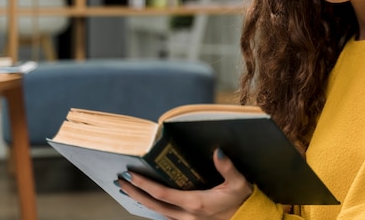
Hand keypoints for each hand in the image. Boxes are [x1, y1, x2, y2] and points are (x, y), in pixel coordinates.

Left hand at [117, 148, 252, 219]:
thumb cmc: (244, 201)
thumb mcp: (239, 183)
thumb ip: (227, 167)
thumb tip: (217, 151)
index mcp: (196, 204)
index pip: (162, 194)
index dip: (144, 185)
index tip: (130, 175)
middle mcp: (188, 216)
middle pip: (153, 206)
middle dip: (135, 194)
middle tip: (120, 182)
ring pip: (158, 213)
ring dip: (142, 202)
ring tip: (128, 190)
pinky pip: (166, 217)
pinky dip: (154, 208)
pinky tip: (148, 202)